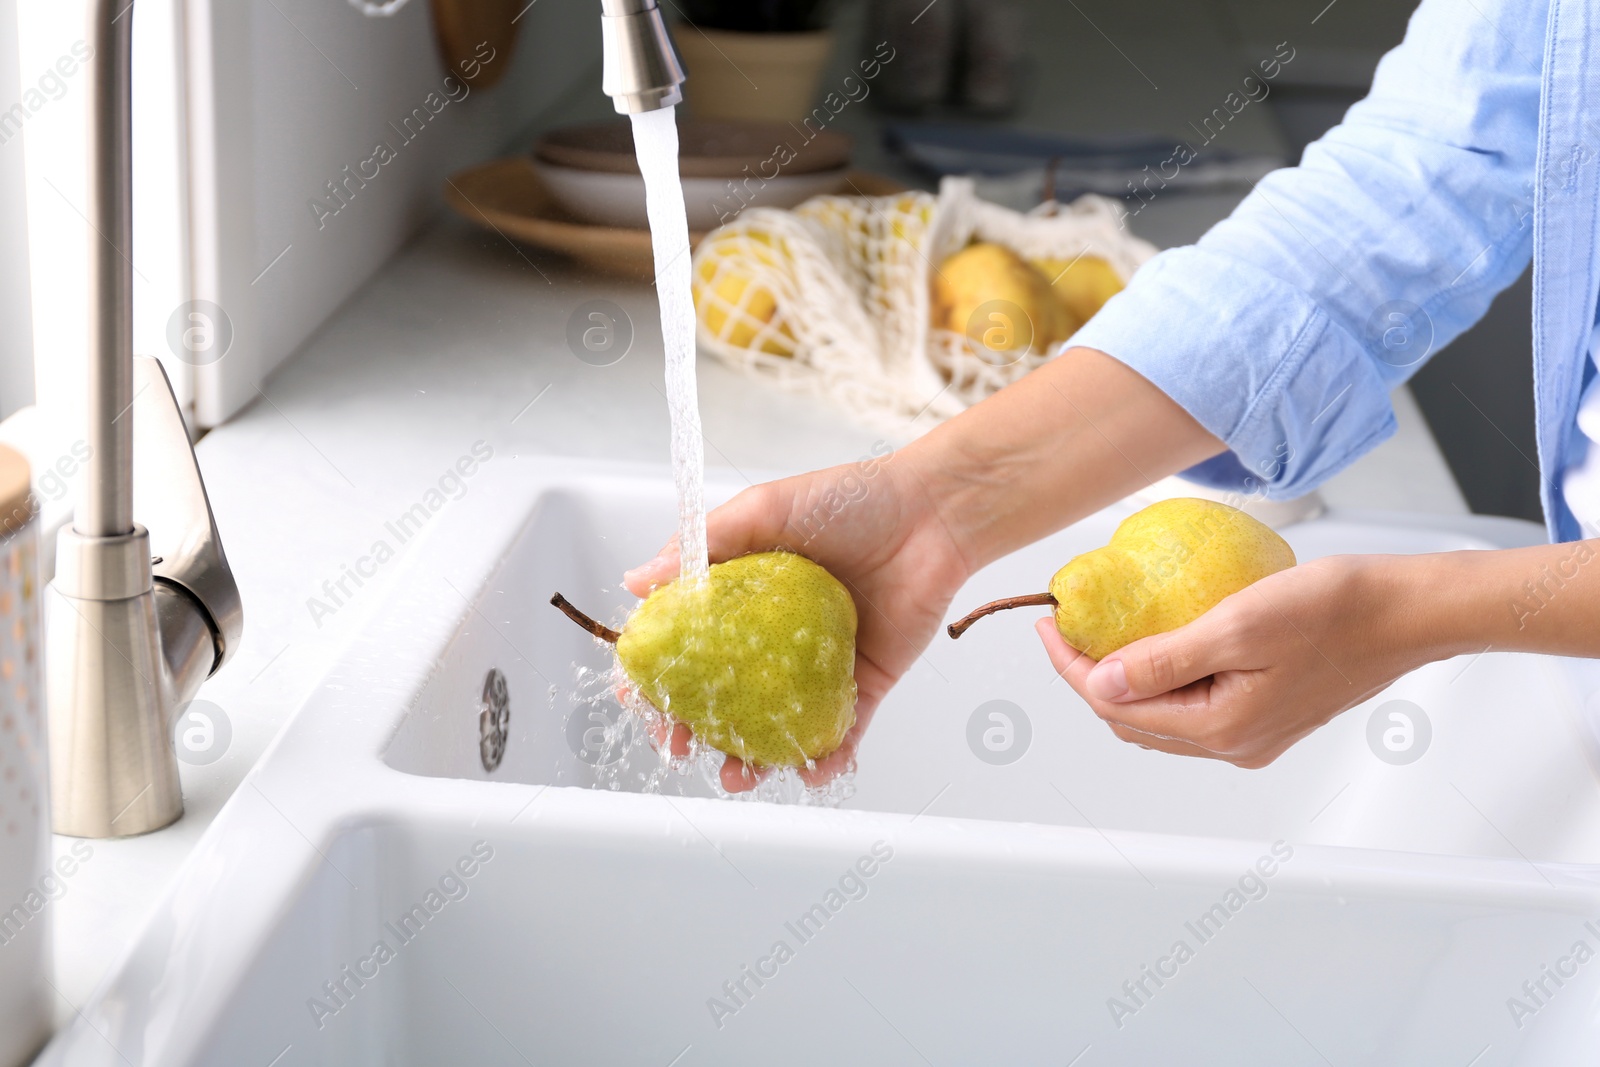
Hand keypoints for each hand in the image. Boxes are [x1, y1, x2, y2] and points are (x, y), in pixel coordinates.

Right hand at [623, 453, 970, 791]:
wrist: (930, 512)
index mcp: (740, 597)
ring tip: (739, 776)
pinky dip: (826, 759)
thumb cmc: (850, 498)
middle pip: (722, 698)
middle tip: (679, 748)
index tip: (638, 699)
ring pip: (775, 726)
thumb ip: (698, 545)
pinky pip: (841, 732)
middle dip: (694, 732)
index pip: (685, 645)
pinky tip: (811, 771)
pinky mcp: (863, 683)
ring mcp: (815, 666)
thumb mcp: (762, 510)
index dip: (658, 677)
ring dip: (752, 760)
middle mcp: (772, 638)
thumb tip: (635, 580)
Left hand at [1039, 555, 1449, 766]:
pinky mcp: (1267, 712)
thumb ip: (1163, 660)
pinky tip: (1158, 638)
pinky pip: (1194, 703)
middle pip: (1133, 717)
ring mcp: (1252, 731)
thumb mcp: (1237, 625)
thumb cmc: (1337, 610)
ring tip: (1103, 630)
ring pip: (1161, 714)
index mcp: (1221, 727)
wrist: (1407, 611)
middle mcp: (1234, 741)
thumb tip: (1099, 683)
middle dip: (1090, 675)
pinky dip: (1162, 677)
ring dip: (1124, 678)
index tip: (1051, 623)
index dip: (1072, 666)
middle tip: (1070, 624)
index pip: (1116, 705)